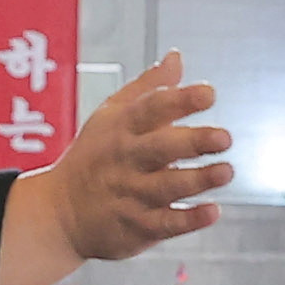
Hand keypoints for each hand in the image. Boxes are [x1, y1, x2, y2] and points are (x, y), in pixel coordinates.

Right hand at [0, 52, 230, 284]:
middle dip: (194, 142)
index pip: (151, 109)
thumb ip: (147, 88)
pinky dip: (189, 220)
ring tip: (225, 171)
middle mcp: (126, 160)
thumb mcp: (110, 116)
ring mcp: (131, 194)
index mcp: (122, 128)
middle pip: (161, 148)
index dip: (180, 100)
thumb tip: (177, 57)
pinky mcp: (136, 227)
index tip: (209, 94)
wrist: (59, 213)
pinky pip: (165, 224)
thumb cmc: (94, 157)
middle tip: (225, 137)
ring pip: (167, 186)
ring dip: (198, 180)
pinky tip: (212, 211)